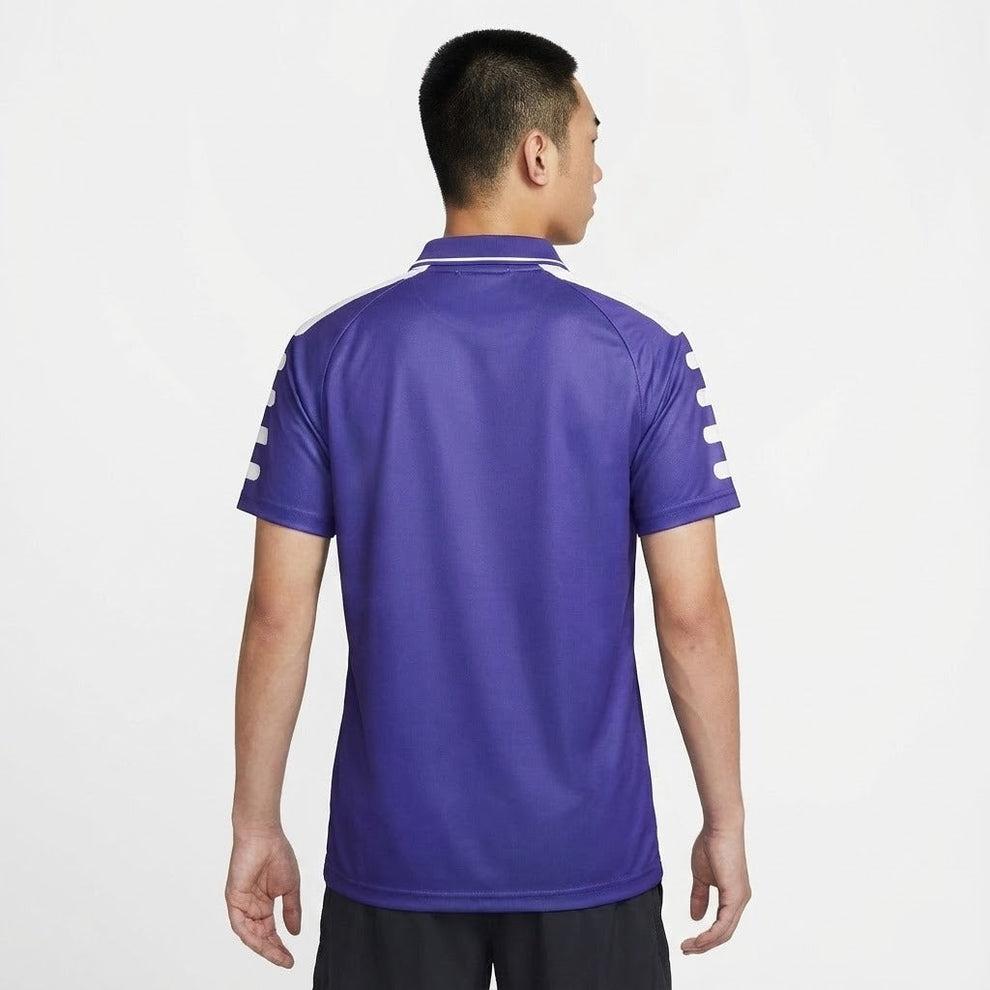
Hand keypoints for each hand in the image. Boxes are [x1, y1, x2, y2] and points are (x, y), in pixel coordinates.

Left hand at [225, 823, 301, 967]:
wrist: (264, 835)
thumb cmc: (277, 854)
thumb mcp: (290, 887)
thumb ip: (291, 910)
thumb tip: (295, 932)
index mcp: (264, 903)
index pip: (270, 931)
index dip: (280, 946)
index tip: (291, 958)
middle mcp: (251, 907)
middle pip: (261, 936)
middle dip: (273, 951)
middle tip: (287, 961)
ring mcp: (242, 904)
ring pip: (250, 935)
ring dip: (264, 947)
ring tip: (278, 956)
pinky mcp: (233, 899)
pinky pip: (240, 925)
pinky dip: (250, 936)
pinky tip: (263, 943)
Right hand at [680, 824, 751, 953]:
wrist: (720, 827)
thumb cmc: (712, 845)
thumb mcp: (701, 876)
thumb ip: (699, 896)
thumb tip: (695, 917)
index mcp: (733, 896)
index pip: (722, 925)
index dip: (705, 937)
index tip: (688, 943)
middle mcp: (740, 901)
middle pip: (724, 934)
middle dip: (704, 945)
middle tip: (686, 950)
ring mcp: (740, 899)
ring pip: (724, 933)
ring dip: (705, 944)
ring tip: (688, 947)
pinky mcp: (736, 895)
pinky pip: (724, 924)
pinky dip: (710, 935)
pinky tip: (698, 939)